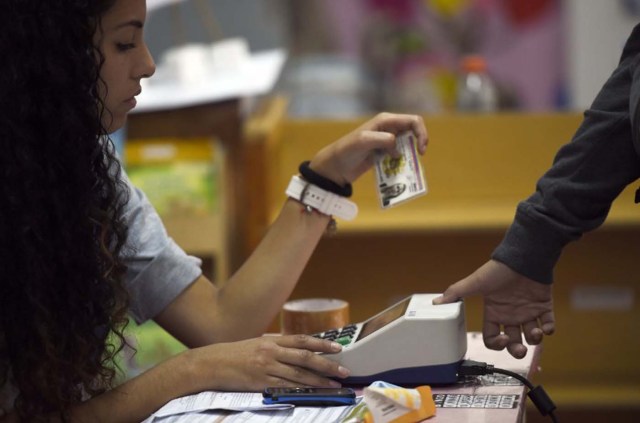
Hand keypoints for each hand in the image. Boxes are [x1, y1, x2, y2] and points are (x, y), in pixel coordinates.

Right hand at [192, 335, 349, 391]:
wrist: (212, 364)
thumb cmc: (235, 354)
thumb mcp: (257, 344)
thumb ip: (277, 345)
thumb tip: (297, 348)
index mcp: (272, 341)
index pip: (302, 340)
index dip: (322, 344)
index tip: (339, 348)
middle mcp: (271, 352)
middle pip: (305, 358)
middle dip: (327, 365)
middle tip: (344, 370)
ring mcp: (266, 368)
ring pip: (299, 375)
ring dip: (319, 381)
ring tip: (335, 384)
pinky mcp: (261, 384)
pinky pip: (285, 388)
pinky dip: (301, 390)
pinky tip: (313, 393)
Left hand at [308, 113, 427, 185]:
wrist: (335, 167)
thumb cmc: (347, 150)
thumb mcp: (363, 141)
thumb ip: (382, 140)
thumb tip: (396, 147)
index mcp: (386, 121)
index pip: (413, 121)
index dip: (421, 133)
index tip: (421, 150)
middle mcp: (389, 128)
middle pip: (413, 132)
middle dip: (419, 144)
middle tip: (418, 157)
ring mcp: (387, 141)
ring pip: (407, 145)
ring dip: (410, 155)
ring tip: (406, 166)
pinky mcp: (384, 153)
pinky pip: (400, 156)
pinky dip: (402, 163)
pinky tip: (398, 171)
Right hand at [433, 260, 554, 358]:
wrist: (523, 258)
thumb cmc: (498, 270)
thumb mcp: (476, 283)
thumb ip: (457, 293)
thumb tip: (435, 302)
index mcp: (494, 313)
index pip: (491, 338)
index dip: (496, 344)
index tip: (502, 339)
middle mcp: (510, 315)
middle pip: (512, 342)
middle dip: (517, 350)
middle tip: (520, 349)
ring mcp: (527, 312)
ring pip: (532, 336)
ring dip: (535, 340)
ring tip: (536, 333)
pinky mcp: (543, 307)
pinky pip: (549, 324)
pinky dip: (549, 328)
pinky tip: (545, 326)